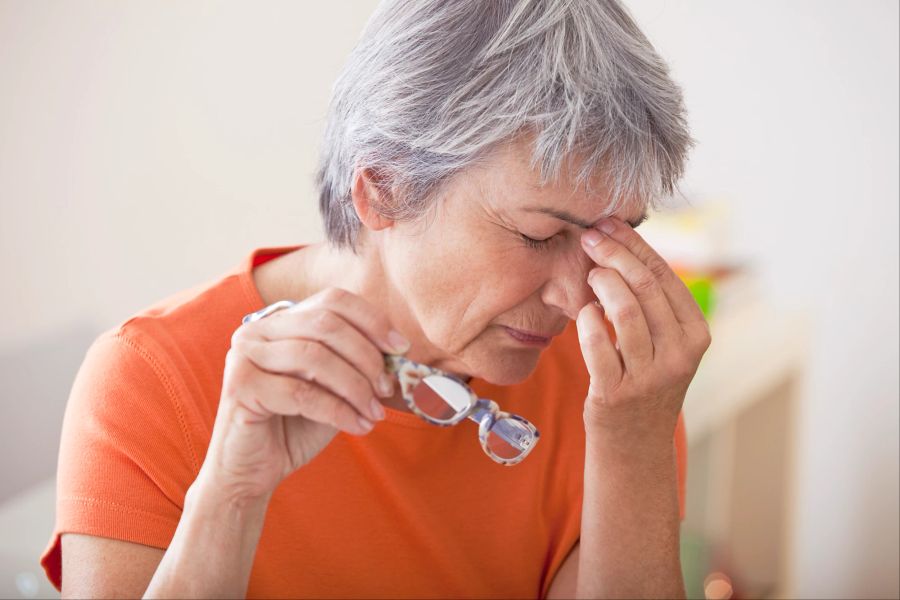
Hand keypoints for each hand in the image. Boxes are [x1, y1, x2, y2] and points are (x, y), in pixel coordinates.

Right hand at [201, 288, 409, 501]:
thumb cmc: (295, 427)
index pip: (333, 300)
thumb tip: (400, 351)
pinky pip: (301, 393)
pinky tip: (358, 427)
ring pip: (314, 357)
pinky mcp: (240, 386)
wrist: (252, 472)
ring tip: (374, 413)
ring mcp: (244, 355)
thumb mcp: (334, 388)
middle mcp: (257, 330)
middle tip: (387, 388)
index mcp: (281, 321)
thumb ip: (357, 364)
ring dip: (355, 386)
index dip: (372, 321)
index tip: (401, 348)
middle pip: (326, 324)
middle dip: (366, 356)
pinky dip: (338, 411)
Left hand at [576, 217, 710, 444]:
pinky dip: (585, 321)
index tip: (606, 223)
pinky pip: (597, 345)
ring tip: (589, 276)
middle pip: (645, 286)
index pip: (664, 274)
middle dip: (613, 254)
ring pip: (624, 311)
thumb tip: (623, 242)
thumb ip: (653, 302)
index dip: (632, 244)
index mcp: (696, 334)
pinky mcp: (616, 394)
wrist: (634, 444)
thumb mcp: (665, 343)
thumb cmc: (644, 380)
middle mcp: (680, 354)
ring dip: (600, 284)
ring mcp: (650, 376)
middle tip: (588, 238)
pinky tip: (582, 314)